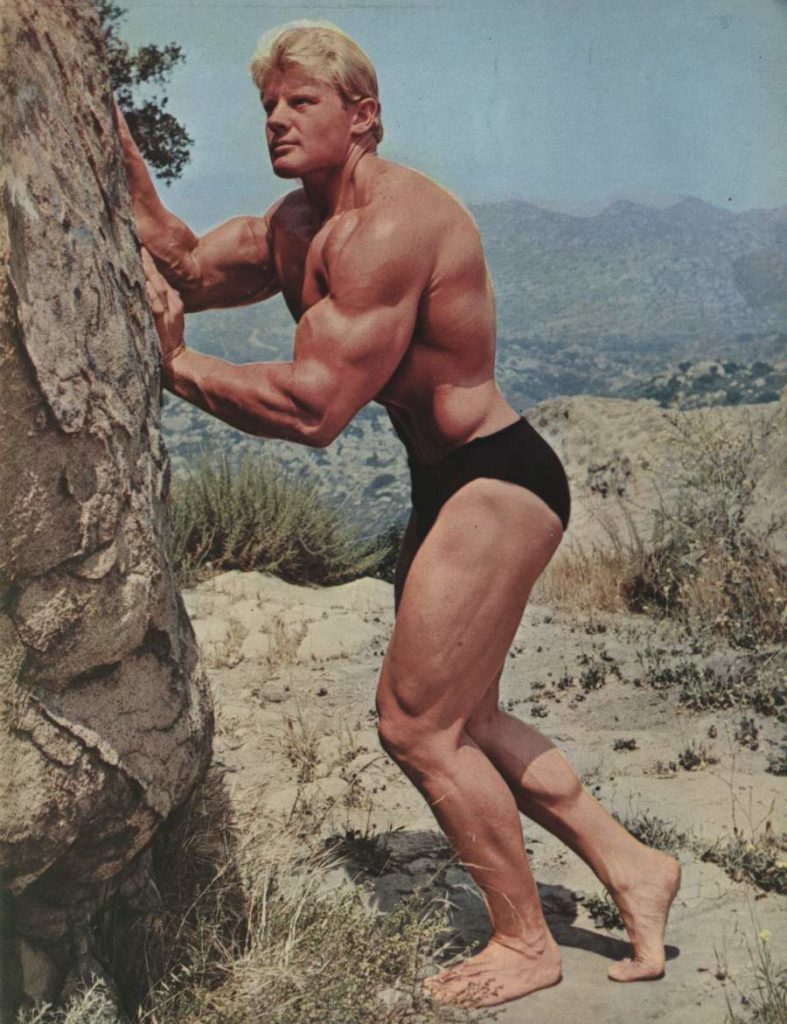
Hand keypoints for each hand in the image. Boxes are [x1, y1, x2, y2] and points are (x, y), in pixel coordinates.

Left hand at [141, 247, 185, 364]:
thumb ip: (163, 301)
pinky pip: (152, 303)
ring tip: (134, 258)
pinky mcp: (160, 321)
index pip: (161, 277)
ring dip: (145, 272)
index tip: (140, 248)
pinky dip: (146, 291)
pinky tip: (139, 281)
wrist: (175, 359)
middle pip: (158, 278)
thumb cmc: (169, 338)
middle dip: (147, 262)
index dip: (150, 263)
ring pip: (155, 287)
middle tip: (135, 245)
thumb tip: (149, 287)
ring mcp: (166, 312)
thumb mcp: (171, 316)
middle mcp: (172, 304)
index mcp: (175, 301)